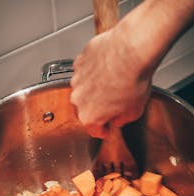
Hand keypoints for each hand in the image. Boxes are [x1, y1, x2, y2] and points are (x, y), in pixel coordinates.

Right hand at [70, 24, 151, 138]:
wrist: (131, 50)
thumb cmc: (133, 79)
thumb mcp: (135, 111)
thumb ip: (123, 120)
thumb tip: (119, 119)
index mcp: (89, 117)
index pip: (94, 130)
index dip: (103, 130)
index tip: (107, 128)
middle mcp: (78, 100)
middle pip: (86, 109)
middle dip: (98, 108)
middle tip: (113, 102)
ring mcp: (77, 80)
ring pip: (84, 89)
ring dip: (94, 89)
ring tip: (112, 82)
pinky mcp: (79, 62)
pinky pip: (84, 71)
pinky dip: (93, 72)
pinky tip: (107, 69)